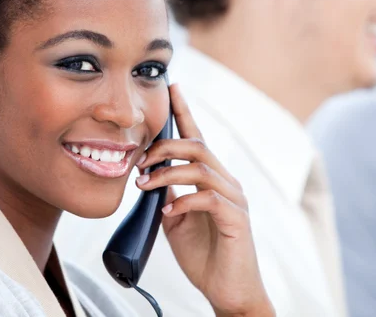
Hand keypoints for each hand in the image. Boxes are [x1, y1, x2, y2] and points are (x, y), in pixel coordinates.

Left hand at [136, 84, 274, 316]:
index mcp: (210, 177)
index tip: (172, 87)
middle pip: (197, 143)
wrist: (226, 289)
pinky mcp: (236, 218)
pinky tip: (167, 212)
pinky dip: (182, 201)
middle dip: (163, 146)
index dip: (184, 110)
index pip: (196, 136)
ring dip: (167, 172)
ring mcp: (233, 198)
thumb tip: (149, 176)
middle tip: (139, 160)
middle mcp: (225, 181)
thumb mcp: (175, 218)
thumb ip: (168, 193)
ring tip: (145, 186)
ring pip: (200, 166)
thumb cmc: (203, 252)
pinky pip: (208, 198)